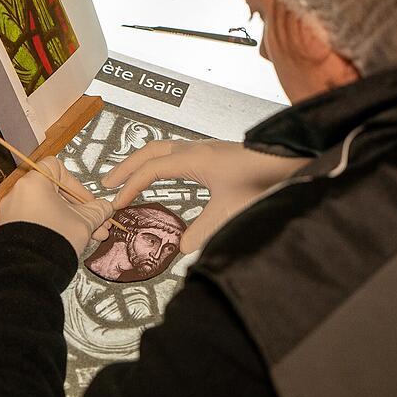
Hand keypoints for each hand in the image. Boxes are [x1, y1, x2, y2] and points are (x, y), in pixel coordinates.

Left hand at [0, 157, 115, 255]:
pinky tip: (67, 242)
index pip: (58, 169)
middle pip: (54, 193)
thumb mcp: (84, 222)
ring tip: (86, 236)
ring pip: (46, 210)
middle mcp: (18, 194)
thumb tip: (105, 208)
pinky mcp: (9, 230)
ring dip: (68, 221)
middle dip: (78, 209)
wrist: (29, 271)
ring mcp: (11, 213)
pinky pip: (34, 222)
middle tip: (94, 222)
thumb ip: (97, 211)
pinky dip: (51, 228)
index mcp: (33, 183)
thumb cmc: (52, 241)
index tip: (88, 201)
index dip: (76, 184)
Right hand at [102, 140, 309, 253]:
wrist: (290, 162)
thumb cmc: (262, 180)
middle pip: (149, 152)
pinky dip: (158, 161)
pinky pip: (175, 152)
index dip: (131, 186)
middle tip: (107, 183)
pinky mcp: (214, 153)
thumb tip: (181, 248)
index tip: (117, 203)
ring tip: (127, 177)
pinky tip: (162, 174)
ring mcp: (204, 148)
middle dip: (126, 167)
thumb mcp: (229, 211)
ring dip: (141, 162)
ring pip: (162, 148)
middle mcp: (195, 149)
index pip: (151, 170)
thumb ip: (202, 231)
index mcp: (194, 160)